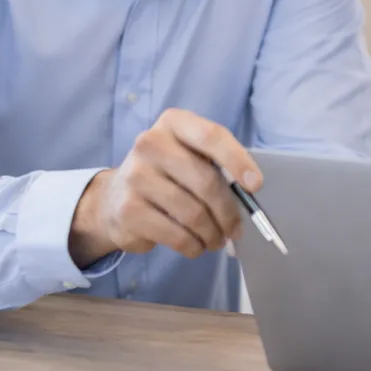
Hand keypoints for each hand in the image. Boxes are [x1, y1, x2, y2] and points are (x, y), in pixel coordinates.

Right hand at [68, 109, 261, 267]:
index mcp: (174, 123)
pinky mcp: (128, 210)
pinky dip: (193, 246)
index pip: (211, 136)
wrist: (114, 196)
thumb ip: (218, 165)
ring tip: (217, 240)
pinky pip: (175, 234)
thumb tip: (251, 197)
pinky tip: (197, 247)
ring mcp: (136, 176)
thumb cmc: (168, 173)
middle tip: (236, 229)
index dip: (238, 161)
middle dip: (228, 212)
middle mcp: (150, 143)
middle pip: (206, 181)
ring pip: (193, 212)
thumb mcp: (190, 155)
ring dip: (212, 233)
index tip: (256, 185)